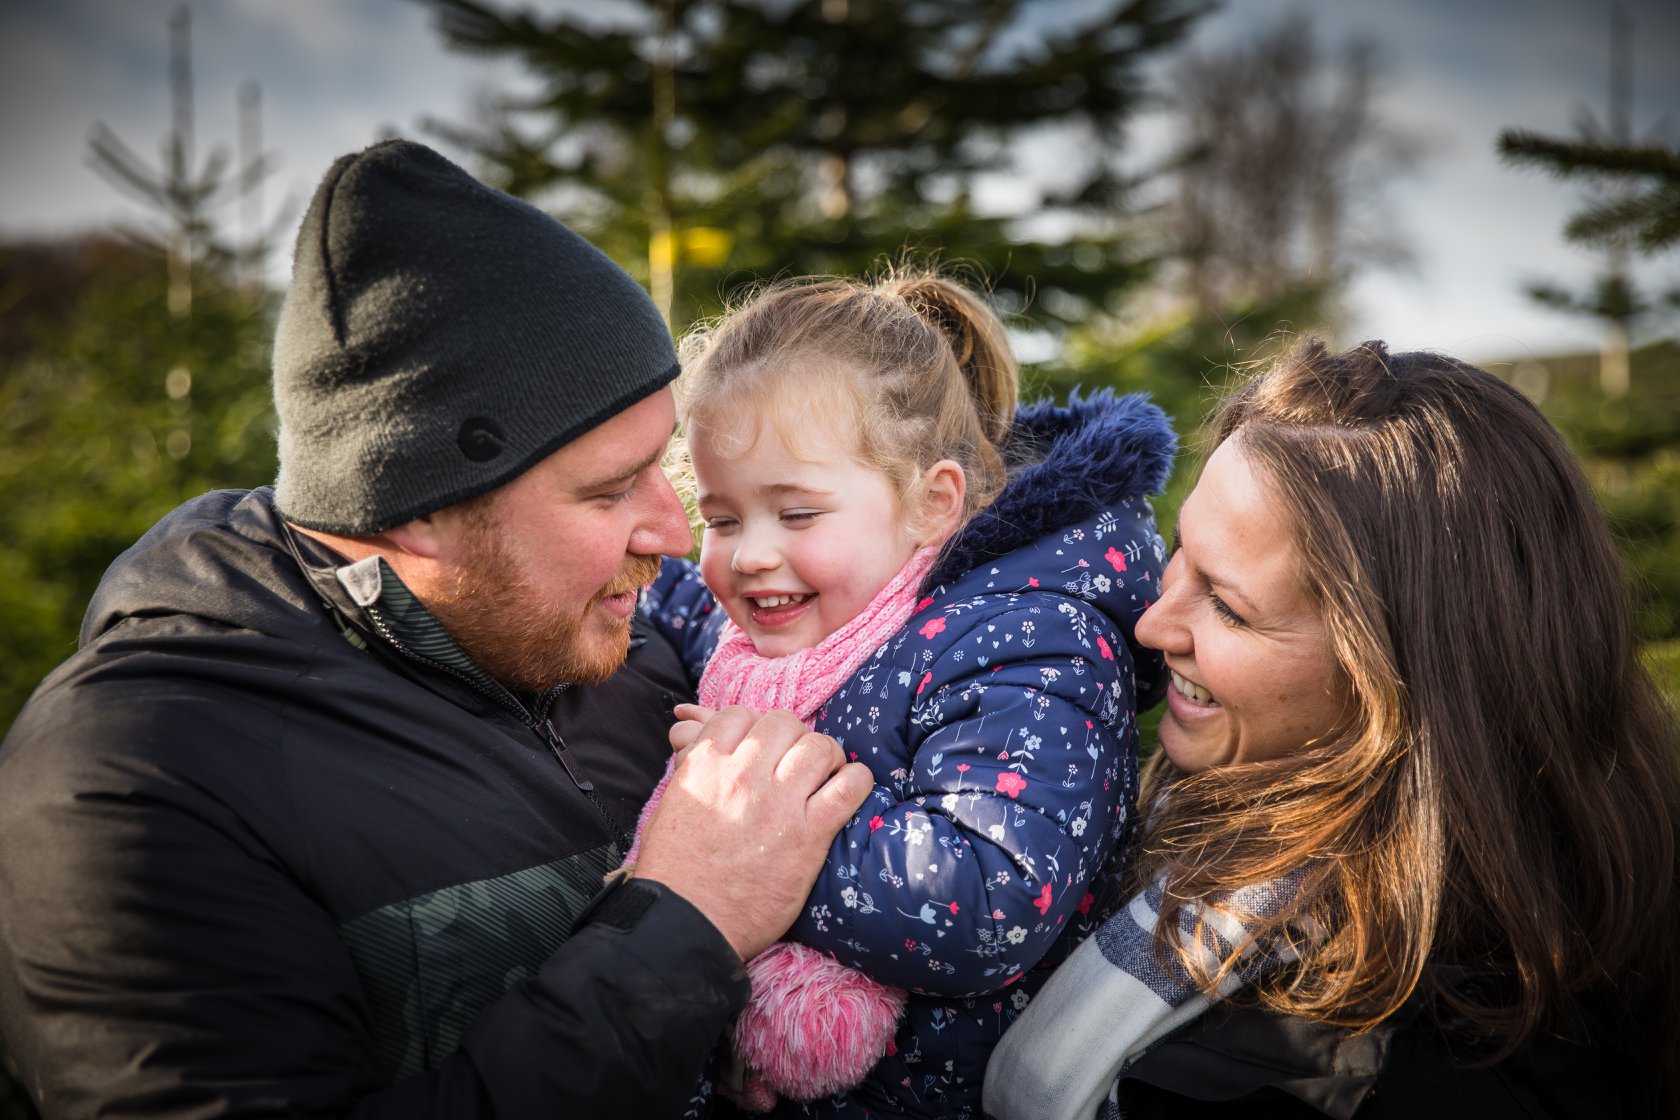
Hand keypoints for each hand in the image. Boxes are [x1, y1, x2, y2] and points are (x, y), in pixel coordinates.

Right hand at [636, 705, 871, 959]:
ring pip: (819, 747)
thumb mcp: (668, 807)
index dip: (755, 726)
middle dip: (793, 737)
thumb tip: (693, 737)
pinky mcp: (809, 835)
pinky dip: (856, 781)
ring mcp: (778, 804)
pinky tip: (850, 789)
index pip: (740, 715)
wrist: (687, 924)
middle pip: (783, 723)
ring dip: (826, 756)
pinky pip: (849, 787)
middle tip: (796, 760)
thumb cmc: (673, 872)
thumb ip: (690, 770)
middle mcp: (742, 775)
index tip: (762, 747)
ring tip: (825, 774)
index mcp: (704, 765)